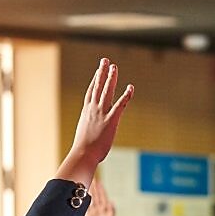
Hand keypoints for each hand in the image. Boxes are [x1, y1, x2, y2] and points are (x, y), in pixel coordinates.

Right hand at [59, 58, 133, 184]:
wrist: (83, 154)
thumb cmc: (83, 150)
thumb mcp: (85, 136)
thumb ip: (88, 131)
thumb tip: (88, 136)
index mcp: (86, 112)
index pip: (91, 92)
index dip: (95, 80)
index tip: (98, 71)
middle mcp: (93, 109)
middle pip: (98, 86)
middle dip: (101, 72)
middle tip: (105, 60)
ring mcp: (101, 113)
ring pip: (106, 91)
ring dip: (111, 78)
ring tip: (114, 66)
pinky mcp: (111, 120)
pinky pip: (120, 105)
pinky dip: (126, 95)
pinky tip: (130, 87)